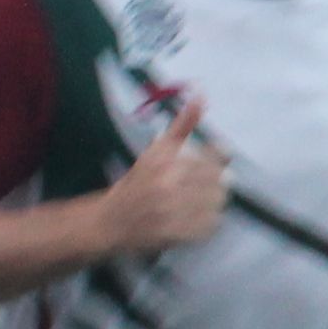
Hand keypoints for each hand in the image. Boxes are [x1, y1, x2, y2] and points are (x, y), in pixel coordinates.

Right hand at [98, 96, 228, 255]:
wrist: (108, 222)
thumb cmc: (136, 185)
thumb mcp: (156, 151)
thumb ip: (182, 125)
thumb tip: (201, 95)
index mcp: (166, 160)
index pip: (216, 159)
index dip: (215, 165)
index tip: (202, 172)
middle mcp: (168, 183)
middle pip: (219, 183)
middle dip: (212, 187)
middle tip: (195, 192)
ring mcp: (172, 210)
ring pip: (217, 204)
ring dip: (210, 206)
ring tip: (193, 206)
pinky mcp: (176, 233)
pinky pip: (210, 226)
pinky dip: (206, 224)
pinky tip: (191, 221)